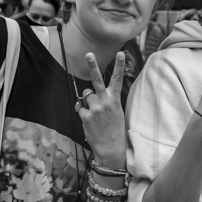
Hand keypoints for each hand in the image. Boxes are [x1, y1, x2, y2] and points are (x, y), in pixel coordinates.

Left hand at [78, 51, 125, 166]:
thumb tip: (89, 94)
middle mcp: (105, 102)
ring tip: (95, 113)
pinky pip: (81, 108)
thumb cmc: (115, 129)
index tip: (121, 53)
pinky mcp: (86, 117)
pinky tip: (90, 121)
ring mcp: (94, 109)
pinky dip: (84, 113)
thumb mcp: (117, 112)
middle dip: (92, 65)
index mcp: (115, 100)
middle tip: (88, 54)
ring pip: (86, 95)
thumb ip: (106, 100)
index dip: (120, 65)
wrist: (111, 148)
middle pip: (96, 80)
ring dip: (88, 101)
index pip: (118, 79)